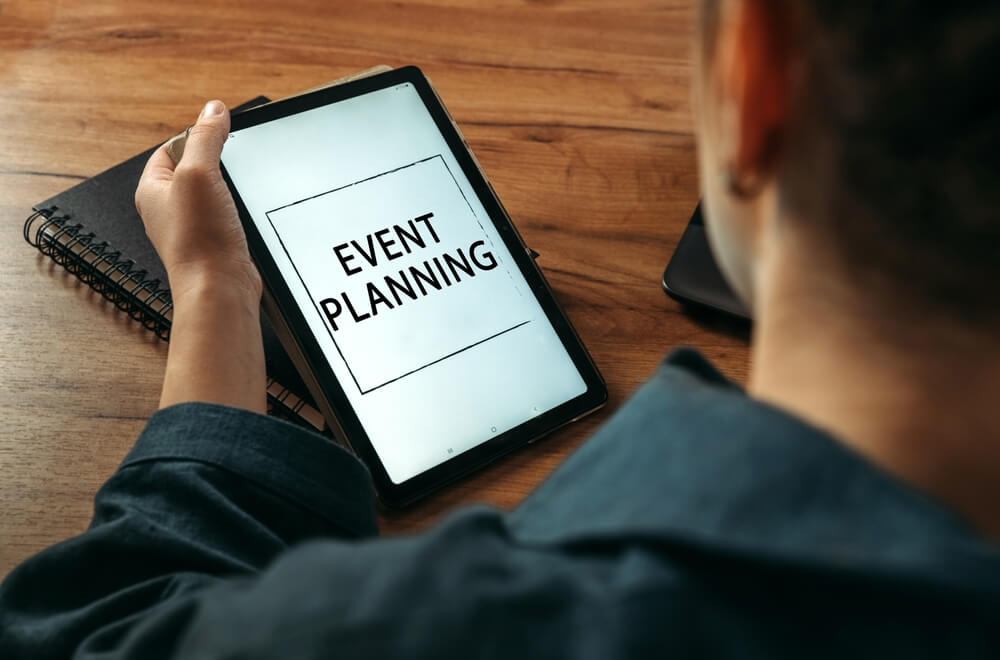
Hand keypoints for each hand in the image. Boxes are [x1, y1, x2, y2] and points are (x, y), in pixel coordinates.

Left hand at [135, 100, 260, 298]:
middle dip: (218, 163)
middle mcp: (167, 208)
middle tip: (233, 166)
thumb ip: (205, 137)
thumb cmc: (200, 240)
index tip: (220, 135)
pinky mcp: (213, 242)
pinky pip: (226, 215)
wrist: (219, 288)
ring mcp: (191, 226)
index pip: (172, 146)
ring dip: (231, 190)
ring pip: (214, 193)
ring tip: (237, 195)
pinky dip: (238, 212)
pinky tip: (245, 217)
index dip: (197, 136)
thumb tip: (213, 110)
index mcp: (151, 189)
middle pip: (195, 167)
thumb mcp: (199, 173)